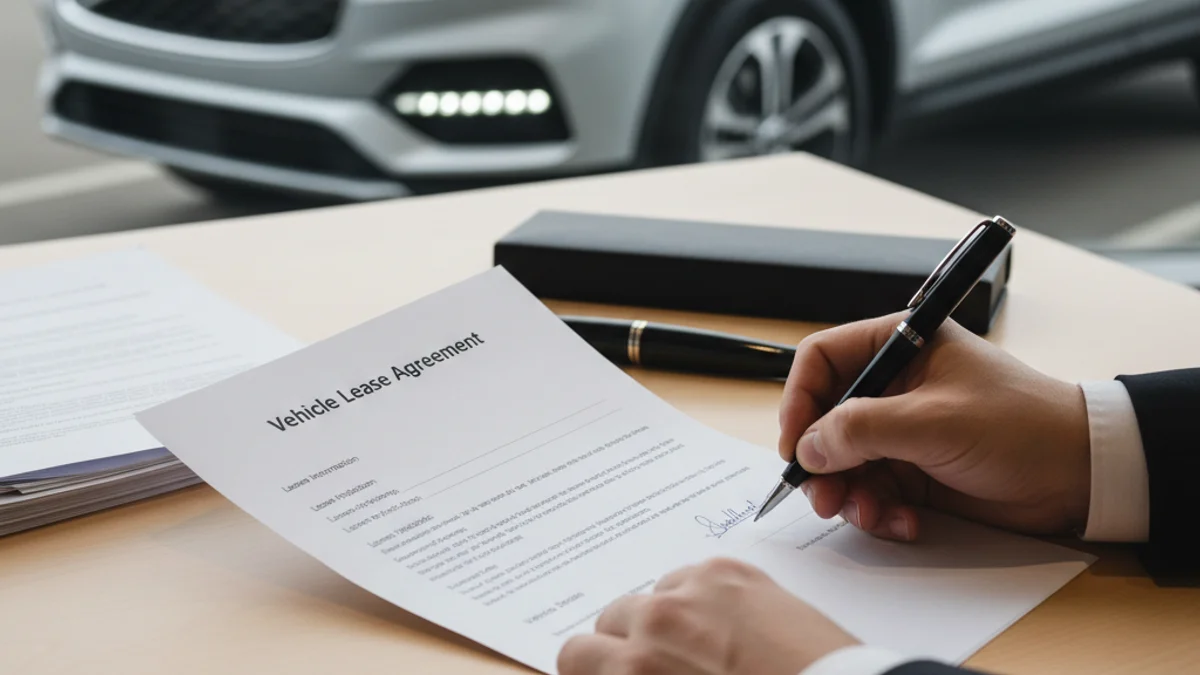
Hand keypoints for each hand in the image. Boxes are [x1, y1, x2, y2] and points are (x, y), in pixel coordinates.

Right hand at [557, 557, 857, 674]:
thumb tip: (622, 670)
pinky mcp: (731, 573)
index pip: (573, 654)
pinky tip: (730, 630)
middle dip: (626, 645)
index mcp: (633, 671)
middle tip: (663, 668)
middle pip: (608, 619)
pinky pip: (690, 578)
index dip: (594, 670)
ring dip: (664, 620)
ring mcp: (694, 591)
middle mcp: (655, 623)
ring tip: (702, 649)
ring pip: (650, 596)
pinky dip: (700, 600)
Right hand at [779, 313, 1090, 540]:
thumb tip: (808, 447)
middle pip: (825, 417)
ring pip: (844, 461)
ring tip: (866, 515)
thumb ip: (863, 429)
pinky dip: (878, 510)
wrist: (1081, 476)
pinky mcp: (914, 470)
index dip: (799, 400)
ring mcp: (902, 430)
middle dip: (821, 461)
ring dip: (848, 493)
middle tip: (823, 497)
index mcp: (899, 346)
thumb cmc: (1021, 426)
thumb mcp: (935, 421)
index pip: (822, 360)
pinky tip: (903, 522)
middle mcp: (894, 385)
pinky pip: (872, 490)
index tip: (795, 444)